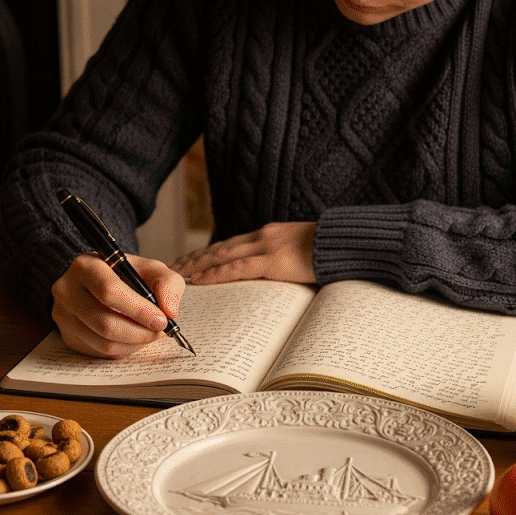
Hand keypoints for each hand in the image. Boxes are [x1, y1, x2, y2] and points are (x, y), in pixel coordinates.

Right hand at [51, 252, 185, 358]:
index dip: (139, 310)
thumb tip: (169, 310)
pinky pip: (100, 352)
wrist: (97, 282)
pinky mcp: (68, 336)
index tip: (162, 320)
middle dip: (140, 332)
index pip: (109, 291)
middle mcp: (67, 291)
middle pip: (105, 323)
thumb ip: (167, 283)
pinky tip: (134, 338)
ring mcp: (63, 316)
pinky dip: (124, 349)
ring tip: (150, 334)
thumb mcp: (150, 269)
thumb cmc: (126, 275)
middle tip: (160, 331)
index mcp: (86, 266)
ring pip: (103, 342)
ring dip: (134, 344)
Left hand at [170, 222, 316, 284]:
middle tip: (170, 268)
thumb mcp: (300, 251)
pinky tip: (200, 280)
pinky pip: (237, 268)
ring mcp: (266, 247)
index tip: (188, 260)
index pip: (228, 244)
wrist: (346, 242)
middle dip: (193, 259)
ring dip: (196, 266)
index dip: (206, 253)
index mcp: (267, 234)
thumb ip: (282, 260)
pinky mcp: (273, 261)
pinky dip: (216, 274)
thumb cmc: (329, 251)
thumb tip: (274, 276)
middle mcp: (261, 237)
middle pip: (218, 248)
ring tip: (176, 276)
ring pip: (221, 256)